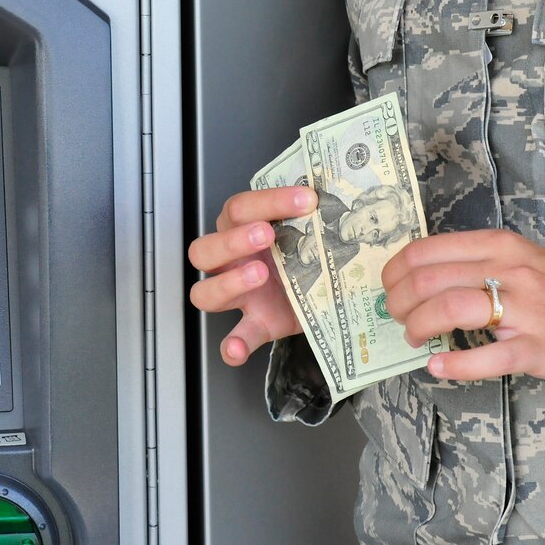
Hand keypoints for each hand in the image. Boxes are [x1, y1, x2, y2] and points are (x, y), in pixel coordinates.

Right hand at [186, 185, 313, 365]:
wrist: (327, 289)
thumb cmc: (309, 250)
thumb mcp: (307, 229)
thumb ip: (313, 216)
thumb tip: (341, 196)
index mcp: (241, 229)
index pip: (238, 208)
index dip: (268, 201)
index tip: (305, 199)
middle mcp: (232, 262)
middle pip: (203, 250)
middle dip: (232, 241)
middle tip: (267, 235)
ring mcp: (240, 296)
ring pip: (204, 292)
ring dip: (229, 283)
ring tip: (260, 274)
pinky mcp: (256, 325)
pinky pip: (233, 339)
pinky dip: (232, 345)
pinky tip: (237, 348)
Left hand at [381, 228, 544, 388]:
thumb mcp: (521, 260)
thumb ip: (477, 262)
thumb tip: (422, 276)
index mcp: (500, 245)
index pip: (428, 250)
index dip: (396, 270)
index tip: (388, 287)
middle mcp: (509, 271)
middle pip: (431, 280)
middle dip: (400, 301)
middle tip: (397, 317)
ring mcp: (524, 310)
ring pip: (451, 309)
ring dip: (419, 326)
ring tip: (414, 338)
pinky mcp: (536, 348)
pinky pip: (487, 357)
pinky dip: (455, 364)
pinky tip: (437, 366)